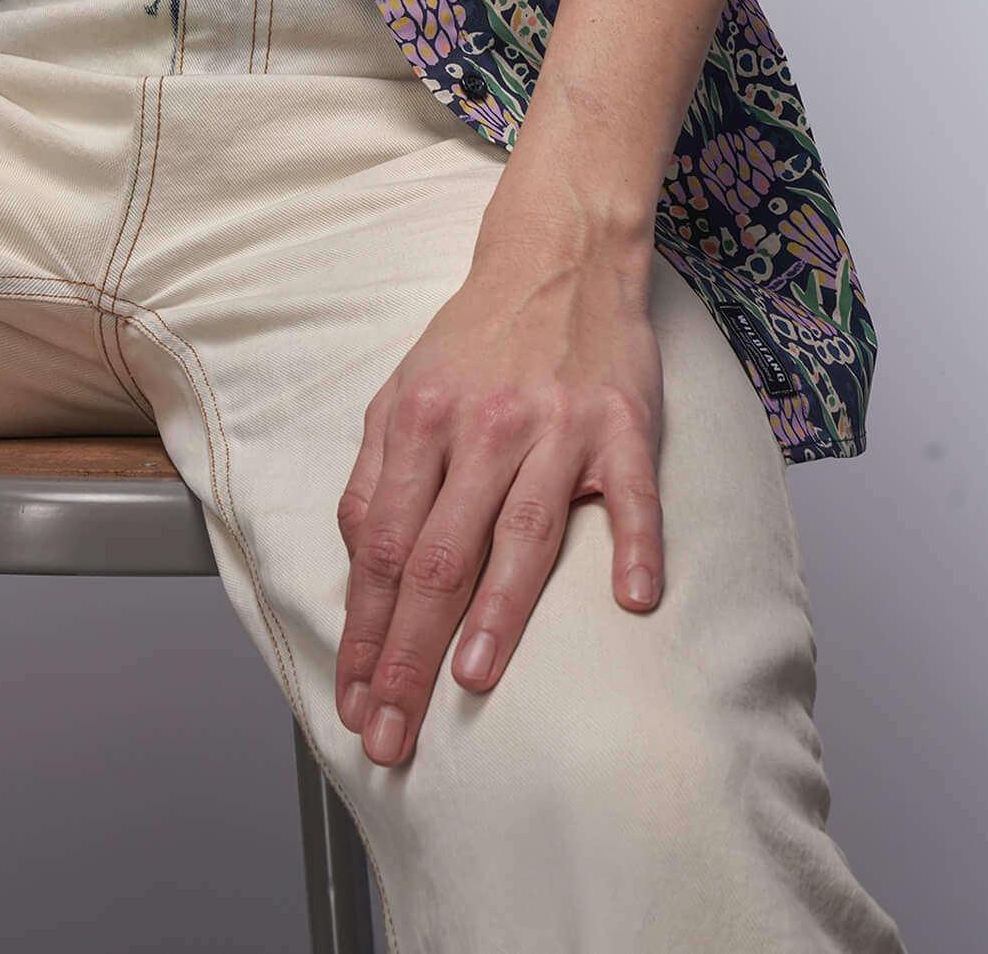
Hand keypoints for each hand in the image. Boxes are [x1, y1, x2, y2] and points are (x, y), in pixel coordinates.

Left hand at [333, 236, 664, 766]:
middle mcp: (484, 427)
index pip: (382, 548)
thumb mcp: (401, 393)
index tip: (354, 699)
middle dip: (409, 654)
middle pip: (438, 556)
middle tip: (393, 732)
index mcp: (420, 423)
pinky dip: (634, 544)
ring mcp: (558, 426)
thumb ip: (375, 477)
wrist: (558, 255)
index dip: (364, 631)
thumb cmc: (475, 339)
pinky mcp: (624, 423)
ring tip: (471, 680)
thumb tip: (359, 567)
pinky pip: (632, 492)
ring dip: (497, 611)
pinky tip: (630, 599)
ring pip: (523, 531)